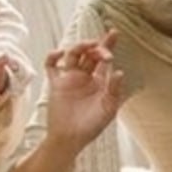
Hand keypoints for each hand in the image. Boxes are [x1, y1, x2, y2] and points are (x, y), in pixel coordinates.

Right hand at [44, 30, 124, 153]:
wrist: (70, 139)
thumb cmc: (92, 126)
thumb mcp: (109, 109)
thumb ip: (114, 90)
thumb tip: (120, 71)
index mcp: (99, 81)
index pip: (104, 58)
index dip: (108, 44)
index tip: (113, 32)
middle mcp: (85, 76)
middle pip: (89, 53)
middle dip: (97, 47)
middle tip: (103, 52)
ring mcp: (70, 79)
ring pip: (73, 55)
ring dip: (79, 47)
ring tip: (88, 46)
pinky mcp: (56, 84)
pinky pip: (51, 67)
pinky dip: (53, 57)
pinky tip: (60, 53)